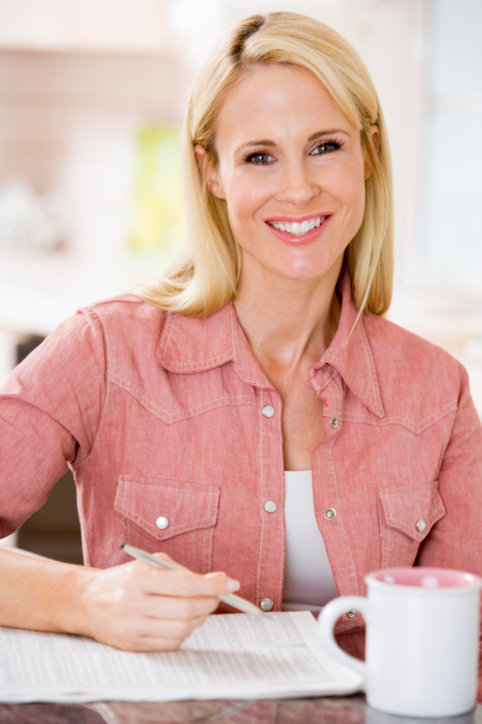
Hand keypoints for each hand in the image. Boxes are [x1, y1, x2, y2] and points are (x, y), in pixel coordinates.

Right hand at [77, 552, 239, 651]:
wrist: (88, 601)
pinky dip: (184, 632)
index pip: (186, 584)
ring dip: (199, 619)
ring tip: (198, 608)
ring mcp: (132, 627)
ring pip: (182, 629)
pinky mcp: (133, 645)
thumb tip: (220, 579)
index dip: (213, 585)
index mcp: (139, 578)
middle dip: (209, 603)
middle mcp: (134, 603)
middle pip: (187, 610)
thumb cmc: (125, 579)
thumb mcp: (151, 565)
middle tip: (215, 596)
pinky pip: (171, 643)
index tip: (232, 583)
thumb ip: (185, 572)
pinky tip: (182, 621)